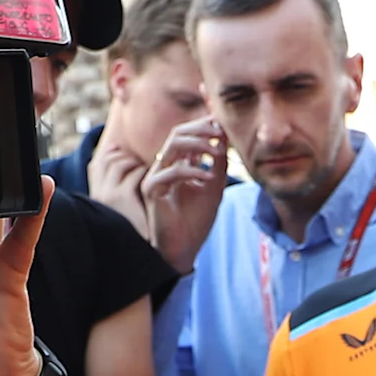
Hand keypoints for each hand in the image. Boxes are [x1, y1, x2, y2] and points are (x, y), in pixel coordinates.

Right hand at [84, 132, 158, 245]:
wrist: (137, 262)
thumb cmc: (135, 245)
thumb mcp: (122, 220)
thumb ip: (120, 202)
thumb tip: (126, 186)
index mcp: (95, 201)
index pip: (95, 167)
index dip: (107, 154)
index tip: (119, 148)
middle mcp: (96, 196)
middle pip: (106, 160)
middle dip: (123, 153)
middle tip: (140, 155)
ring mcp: (107, 195)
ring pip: (120, 164)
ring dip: (136, 161)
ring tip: (151, 166)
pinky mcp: (122, 198)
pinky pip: (134, 173)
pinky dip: (146, 171)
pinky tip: (157, 175)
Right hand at [140, 115, 231, 268]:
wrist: (184, 249)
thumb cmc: (196, 220)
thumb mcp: (214, 186)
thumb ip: (217, 163)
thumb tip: (224, 137)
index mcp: (177, 164)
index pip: (186, 134)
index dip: (203, 126)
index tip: (223, 126)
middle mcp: (164, 167)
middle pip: (177, 133)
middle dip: (201, 129)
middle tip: (221, 132)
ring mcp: (156, 176)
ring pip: (173, 146)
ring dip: (198, 144)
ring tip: (218, 152)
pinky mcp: (152, 190)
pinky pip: (172, 172)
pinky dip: (192, 171)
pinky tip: (209, 178)